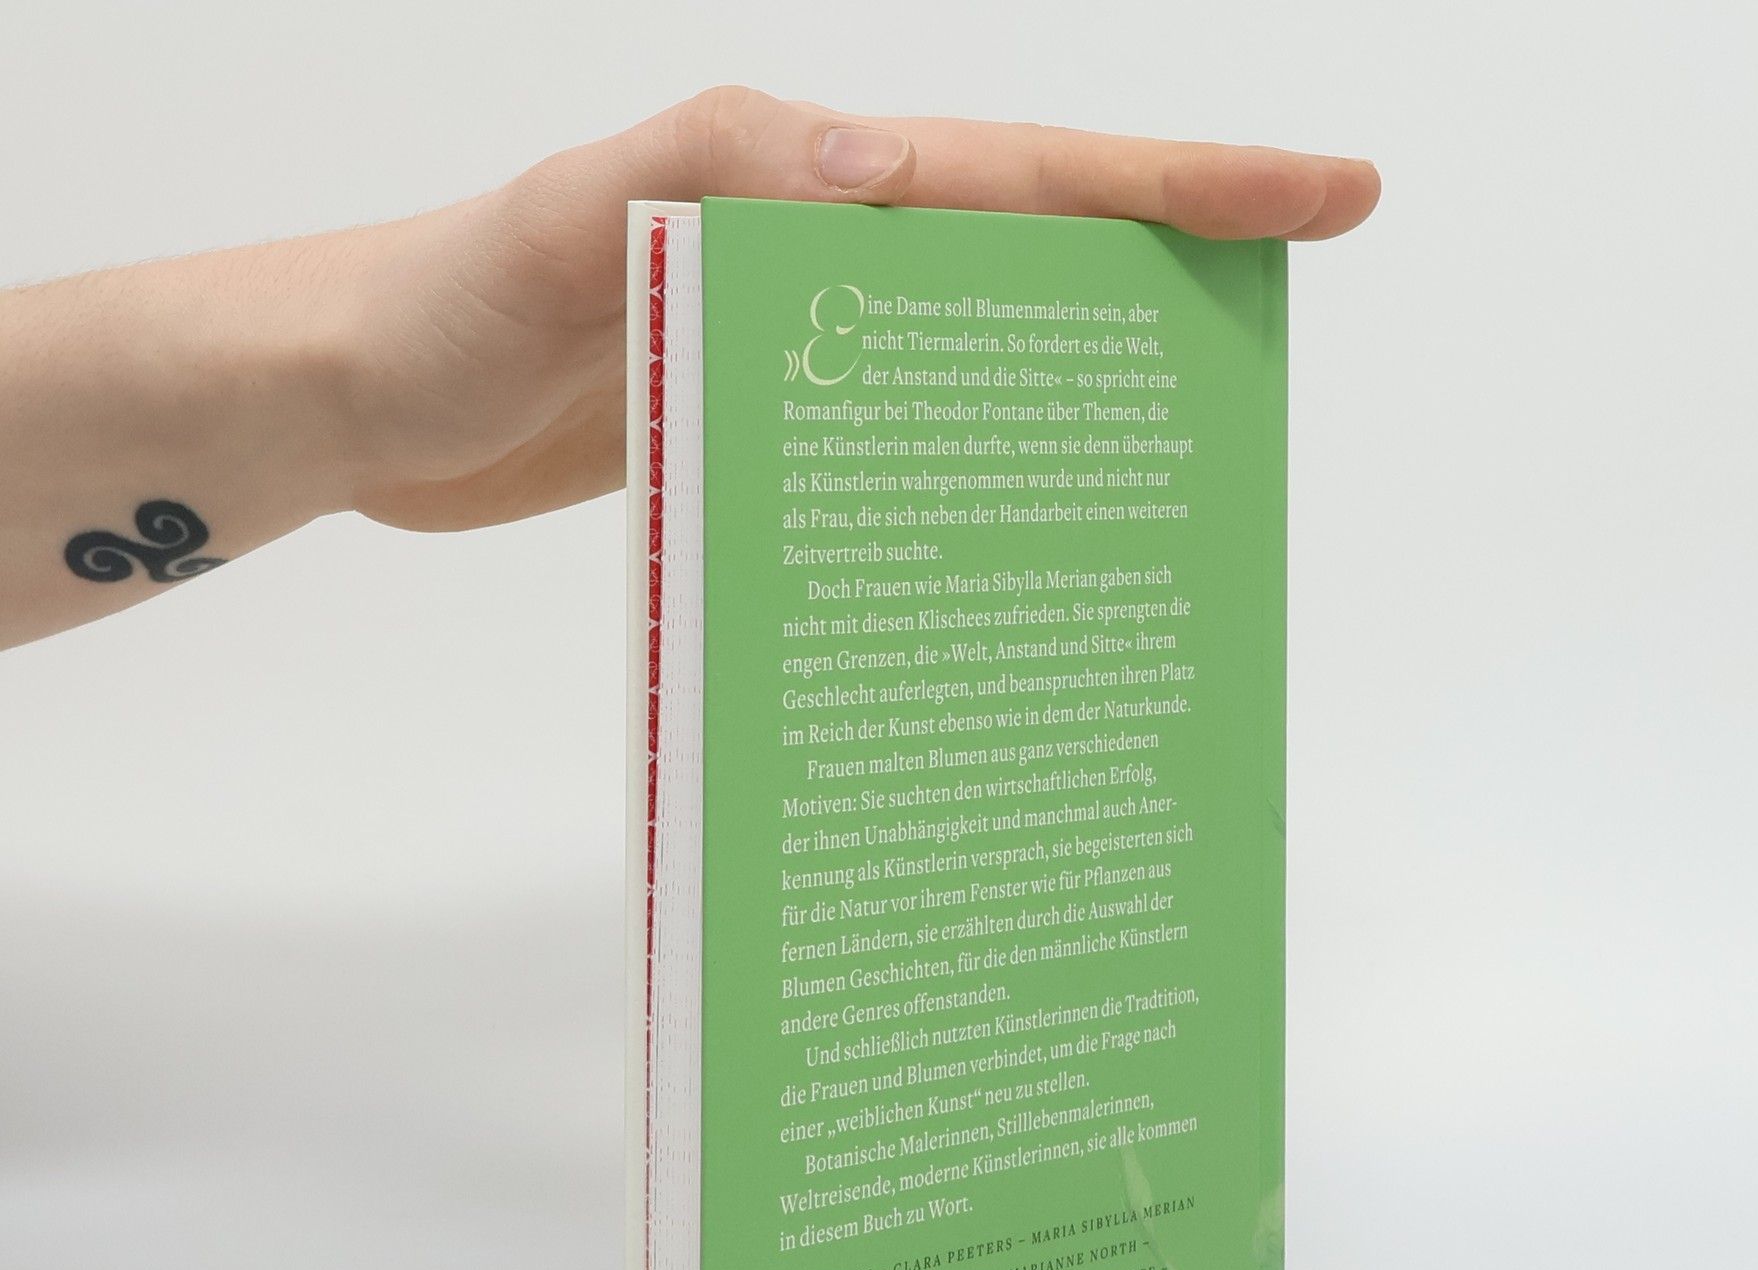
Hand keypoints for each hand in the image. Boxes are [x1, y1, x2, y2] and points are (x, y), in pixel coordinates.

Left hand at [328, 88, 1379, 532]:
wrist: (360, 401)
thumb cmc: (440, 303)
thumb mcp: (565, 222)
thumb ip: (715, 171)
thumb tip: (899, 168)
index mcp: (808, 185)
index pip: (1030, 174)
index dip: (1183, 185)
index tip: (1320, 198)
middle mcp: (823, 252)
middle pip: (1038, 256)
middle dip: (1172, 280)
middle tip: (1283, 336)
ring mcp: (798, 340)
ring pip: (976, 350)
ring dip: (1076, 389)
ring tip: (1181, 461)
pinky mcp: (761, 418)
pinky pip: (894, 429)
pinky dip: (962, 466)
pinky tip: (1005, 537)